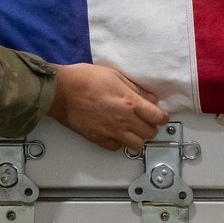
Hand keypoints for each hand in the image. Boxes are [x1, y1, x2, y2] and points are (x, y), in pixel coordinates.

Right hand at [46, 63, 167, 151]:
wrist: (60, 92)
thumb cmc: (85, 78)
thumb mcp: (114, 74)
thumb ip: (135, 88)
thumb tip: (151, 99)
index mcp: (129, 102)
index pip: (157, 117)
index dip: (163, 117)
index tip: (161, 115)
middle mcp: (124, 121)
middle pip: (150, 134)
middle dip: (151, 127)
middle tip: (145, 119)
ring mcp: (112, 133)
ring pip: (137, 145)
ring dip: (138, 137)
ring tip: (132, 128)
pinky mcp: (99, 140)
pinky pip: (117, 148)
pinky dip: (120, 142)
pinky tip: (115, 132)